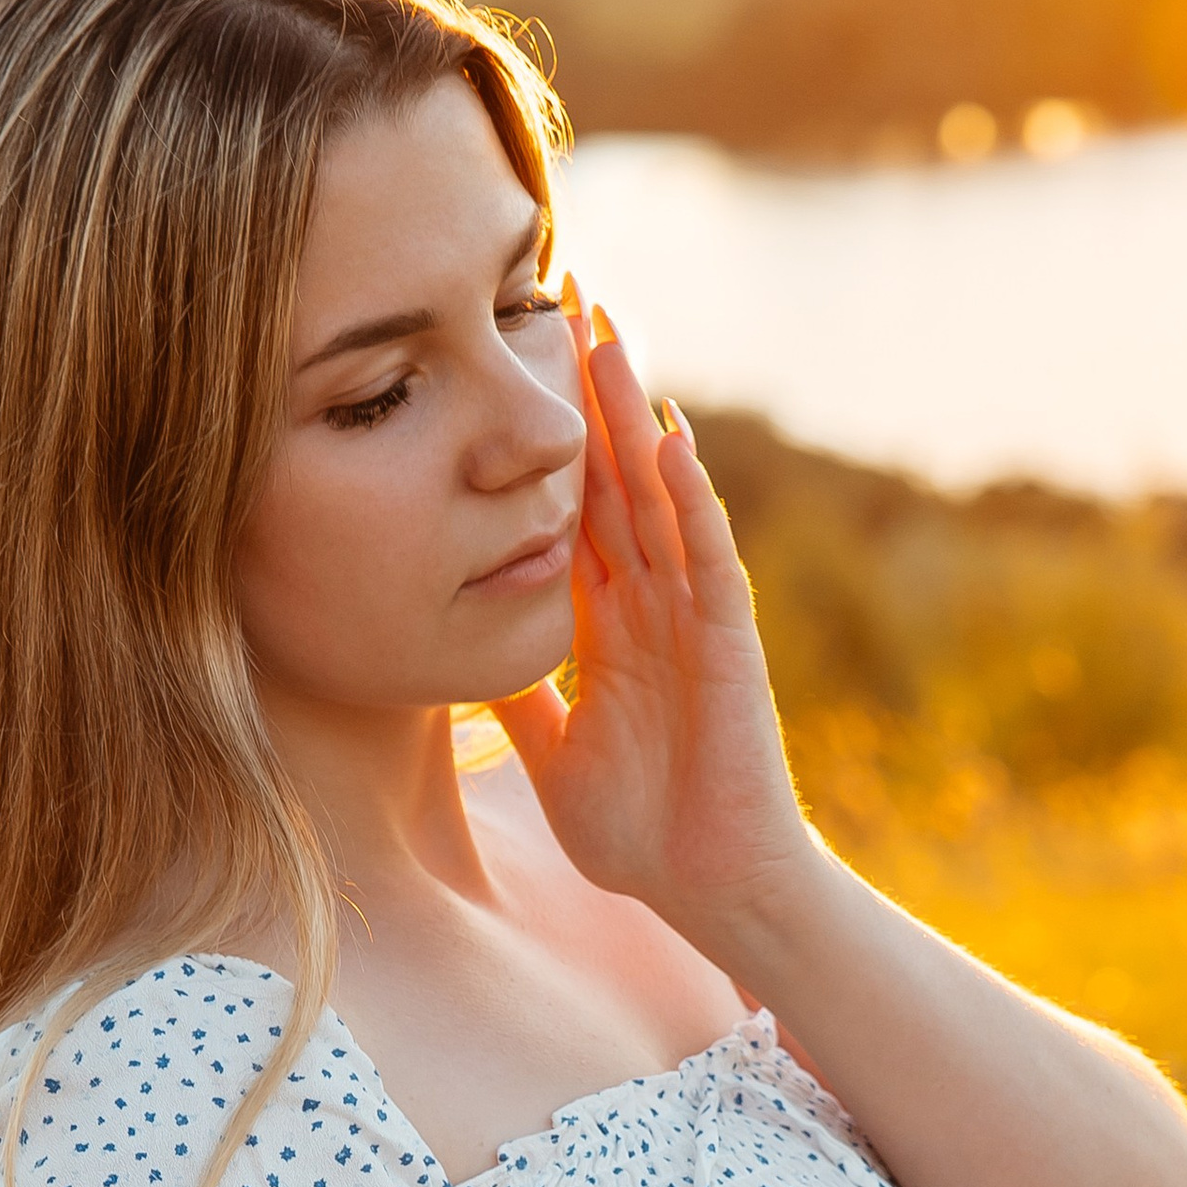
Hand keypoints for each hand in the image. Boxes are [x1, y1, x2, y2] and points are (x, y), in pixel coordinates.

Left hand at [490, 293, 814, 939]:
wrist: (710, 891)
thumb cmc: (644, 832)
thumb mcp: (551, 751)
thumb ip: (517, 693)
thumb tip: (459, 648)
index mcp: (608, 625)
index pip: (573, 509)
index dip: (546, 439)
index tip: (516, 363)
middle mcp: (652, 604)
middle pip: (616, 476)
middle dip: (591, 392)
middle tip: (566, 294)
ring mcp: (693, 618)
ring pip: (661, 495)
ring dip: (637, 415)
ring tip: (612, 332)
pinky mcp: (727, 646)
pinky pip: (707, 558)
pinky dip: (692, 498)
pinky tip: (671, 438)